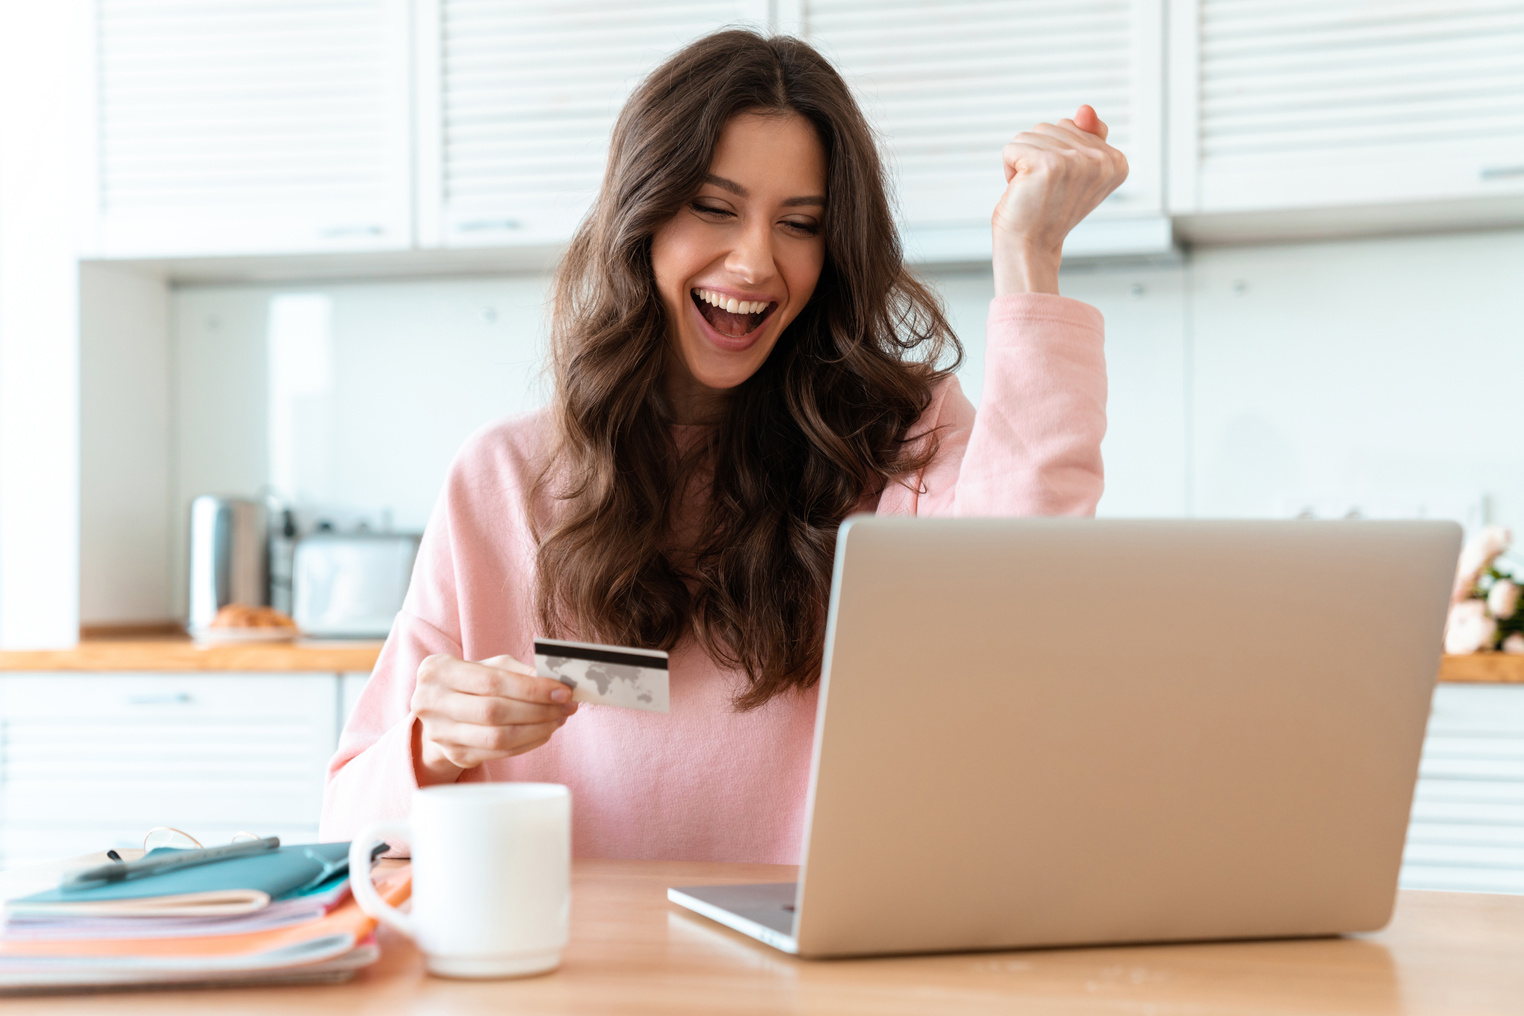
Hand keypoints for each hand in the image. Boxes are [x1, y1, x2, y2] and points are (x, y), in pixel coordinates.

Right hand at [410, 653, 577, 783]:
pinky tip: (543, 732)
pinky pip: (498, 753)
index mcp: (437, 670)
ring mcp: (440, 733)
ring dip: (537, 729)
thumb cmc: (469, 682)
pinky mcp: (454, 754)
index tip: (563, 691)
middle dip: (538, 710)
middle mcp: (430, 702)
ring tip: (558, 719)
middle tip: (566, 706)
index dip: (531, 688)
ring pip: (498, 737)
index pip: (492, 681)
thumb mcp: (487, 666)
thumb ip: (517, 670)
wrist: (439, 710)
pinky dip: (527, 743)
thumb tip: (555, 682)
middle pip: (495, 711)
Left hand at [992, 105, 1128, 295]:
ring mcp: (1077, 162)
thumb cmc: (1047, 210)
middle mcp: (1103, 161)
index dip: (1056, 153)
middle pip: (1051, 126)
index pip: (1073, 126)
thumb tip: (1085, 109)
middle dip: (1038, 154)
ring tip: (1034, 190)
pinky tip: (1021, 190)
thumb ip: (1084, 135)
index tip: (1062, 185)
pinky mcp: (1048, 164)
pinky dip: (1008, 168)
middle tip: (1045, 189)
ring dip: (1023, 162)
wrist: (1030, 246)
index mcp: (1116, 162)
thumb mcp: (1073, 168)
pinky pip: (1013, 147)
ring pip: (1031, 134)